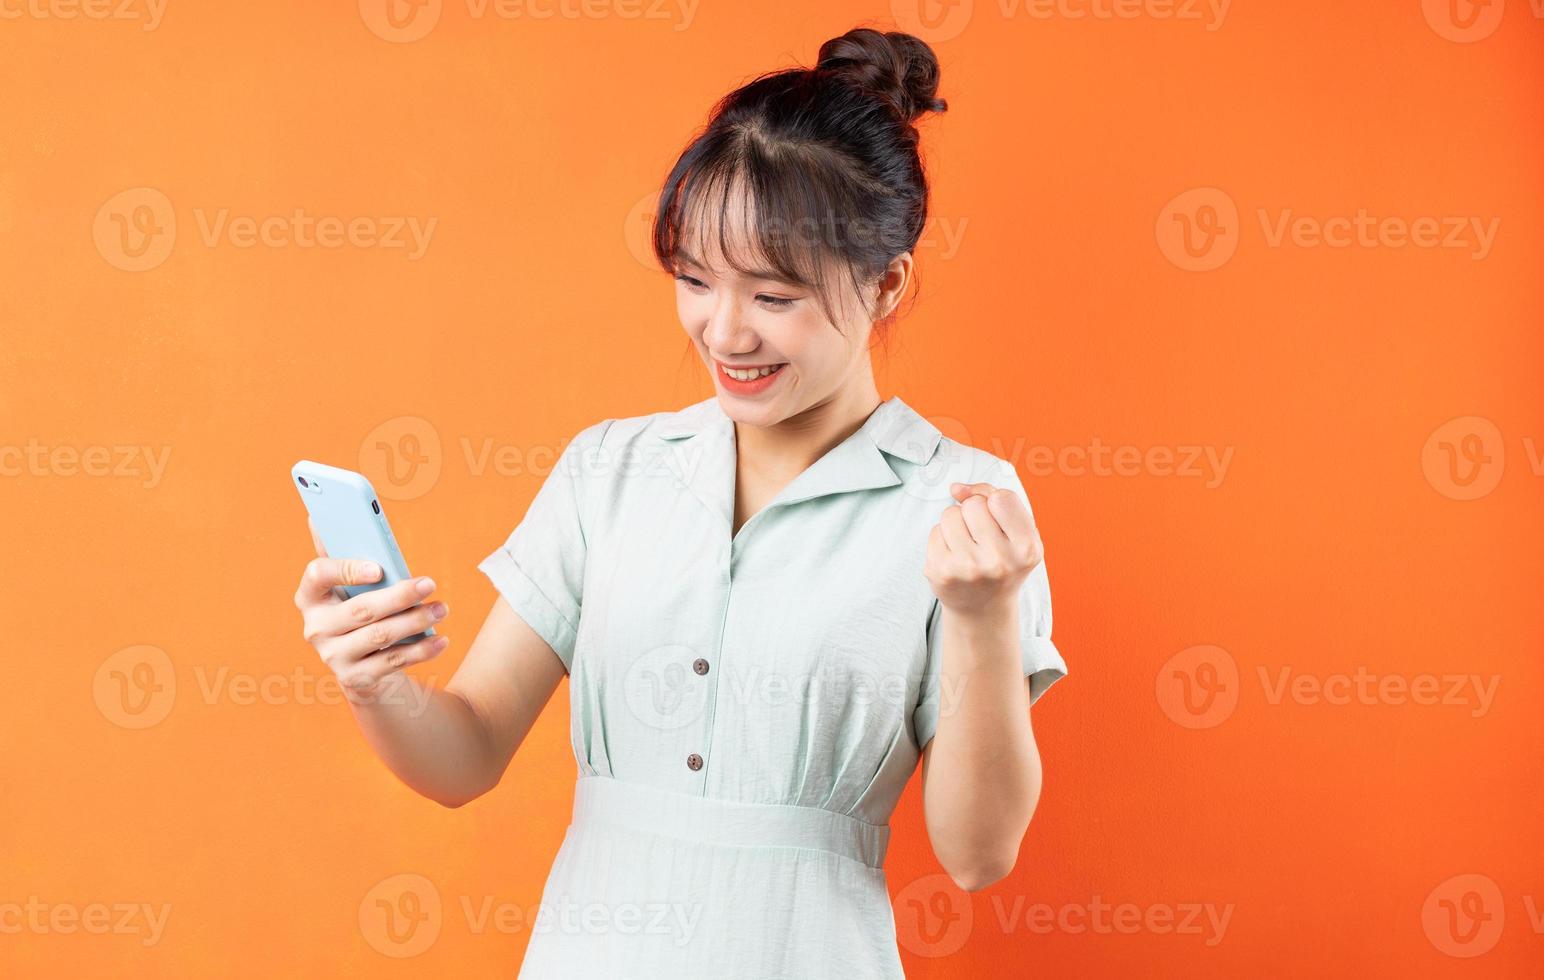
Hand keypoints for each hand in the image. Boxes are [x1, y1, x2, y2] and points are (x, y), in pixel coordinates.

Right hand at [293, 518, 449, 696]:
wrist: (360, 662)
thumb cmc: (357, 607)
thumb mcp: (347, 582)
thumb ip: (339, 551)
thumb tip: (317, 516)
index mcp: (310, 595)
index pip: (318, 575)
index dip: (347, 569)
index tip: (379, 568)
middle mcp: (315, 628)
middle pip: (360, 609)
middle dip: (399, 596)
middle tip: (429, 583)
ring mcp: (333, 656)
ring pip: (381, 636)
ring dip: (416, 621)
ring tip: (442, 608)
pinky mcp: (355, 679)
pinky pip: (393, 663)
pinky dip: (421, 650)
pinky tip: (441, 639)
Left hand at [924, 481, 1042, 616]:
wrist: (983, 608)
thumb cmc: (1002, 559)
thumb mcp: (1016, 530)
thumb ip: (992, 496)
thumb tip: (956, 488)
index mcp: (1027, 548)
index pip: (1002, 498)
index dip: (994, 502)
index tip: (996, 518)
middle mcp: (1000, 561)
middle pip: (973, 504)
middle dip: (973, 512)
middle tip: (981, 537)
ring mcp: (968, 569)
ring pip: (950, 514)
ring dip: (955, 523)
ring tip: (967, 546)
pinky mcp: (941, 573)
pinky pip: (935, 531)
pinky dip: (942, 538)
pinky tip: (953, 557)